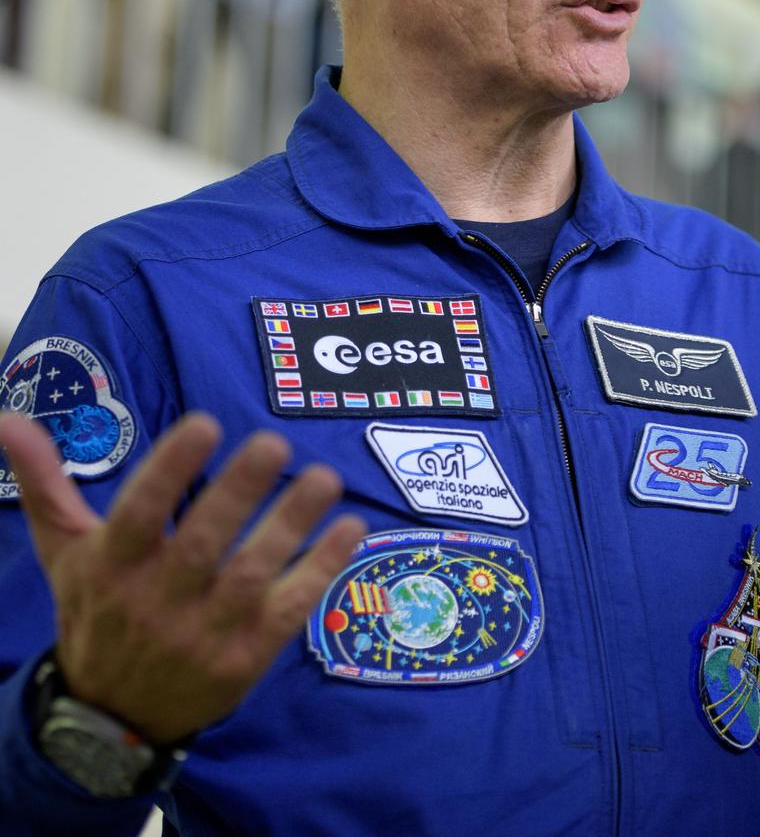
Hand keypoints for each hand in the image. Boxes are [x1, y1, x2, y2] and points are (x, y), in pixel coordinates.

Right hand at [0, 412, 365, 744]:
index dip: (170, 469)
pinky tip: (351, 528)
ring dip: (292, 524)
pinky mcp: (244, 660)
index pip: (139, 514)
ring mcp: (202, 635)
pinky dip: (321, 570)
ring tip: (325, 476)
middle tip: (273, 441)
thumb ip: (46, 482)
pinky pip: (288, 611)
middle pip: (199, 544)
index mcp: (110, 567)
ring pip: (251, 575)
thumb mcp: (65, 550)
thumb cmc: (96, 610)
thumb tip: (7, 417)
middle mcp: (154, 603)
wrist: (112, 716)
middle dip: (237, 492)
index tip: (205, 422)